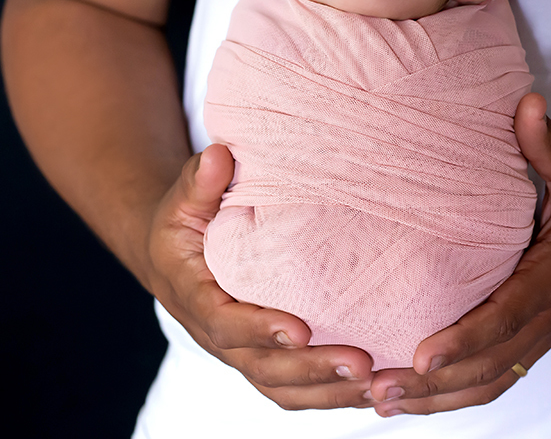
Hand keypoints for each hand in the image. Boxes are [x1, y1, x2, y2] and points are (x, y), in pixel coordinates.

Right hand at [147, 143, 375, 408]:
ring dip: (329, 392)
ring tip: (377, 383)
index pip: (226, 322)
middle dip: (312, 369)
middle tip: (360, 362)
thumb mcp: (183, 199)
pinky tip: (374, 389)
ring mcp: (242, 354)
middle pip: (263, 367)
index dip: (260, 329)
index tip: (300, 329)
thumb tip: (220, 155)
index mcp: (195, 297)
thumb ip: (199, 180)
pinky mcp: (264, 360)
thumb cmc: (183, 223)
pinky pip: (295, 390)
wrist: (174, 258)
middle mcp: (218, 336)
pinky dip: (331, 396)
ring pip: (283, 387)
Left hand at [365, 93, 550, 416]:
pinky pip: (504, 376)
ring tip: (386, 404)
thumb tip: (524, 102)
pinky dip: (463, 393)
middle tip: (378, 389)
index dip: (467, 336)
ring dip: (442, 398)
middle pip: (493, 363)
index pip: (511, 311)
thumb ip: (549, 143)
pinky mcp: (546, 339)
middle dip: (435, 383)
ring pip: (496, 380)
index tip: (422, 353)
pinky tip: (424, 397)